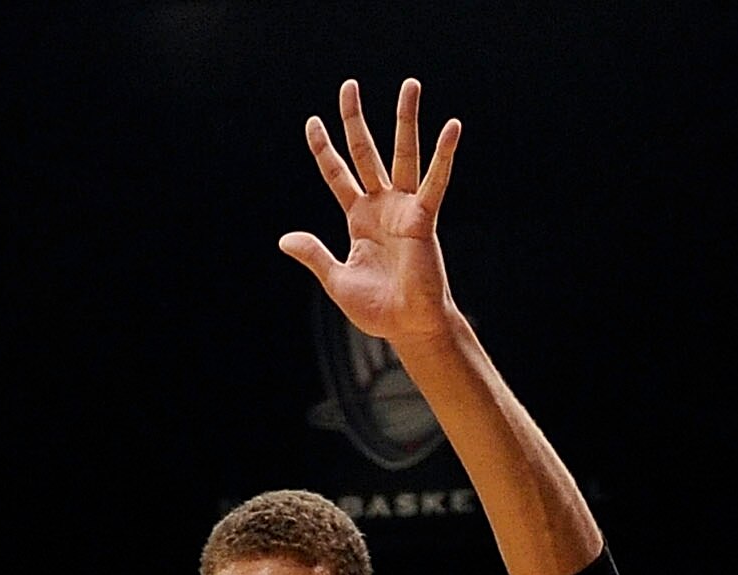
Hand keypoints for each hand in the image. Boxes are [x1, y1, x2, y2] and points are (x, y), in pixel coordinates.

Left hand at [279, 78, 462, 354]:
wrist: (408, 327)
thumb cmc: (377, 309)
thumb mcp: (336, 280)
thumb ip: (314, 255)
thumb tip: (284, 239)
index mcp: (358, 219)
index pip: (337, 174)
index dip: (323, 149)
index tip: (312, 122)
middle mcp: (381, 206)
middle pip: (365, 152)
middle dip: (355, 120)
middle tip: (349, 85)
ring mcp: (403, 208)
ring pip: (402, 154)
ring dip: (406, 119)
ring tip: (410, 84)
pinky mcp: (423, 218)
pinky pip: (435, 181)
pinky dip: (444, 155)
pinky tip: (452, 128)